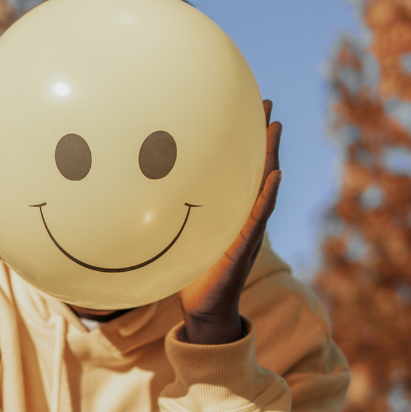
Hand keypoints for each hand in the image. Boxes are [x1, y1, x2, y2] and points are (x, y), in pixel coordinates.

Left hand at [177, 99, 281, 344]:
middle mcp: (241, 214)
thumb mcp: (176, 234)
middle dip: (262, 135)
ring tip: (276, 127)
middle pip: (256, 167)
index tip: (243, 106)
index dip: (241, 139)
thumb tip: (134, 188)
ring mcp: (248, 229)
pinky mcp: (245, 247)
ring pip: (263, 186)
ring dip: (271, 156)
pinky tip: (276, 176)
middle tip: (266, 101)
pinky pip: (258, 218)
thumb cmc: (189, 272)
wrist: (203, 310)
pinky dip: (268, 197)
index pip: (237, 166)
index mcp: (227, 208)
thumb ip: (167, 211)